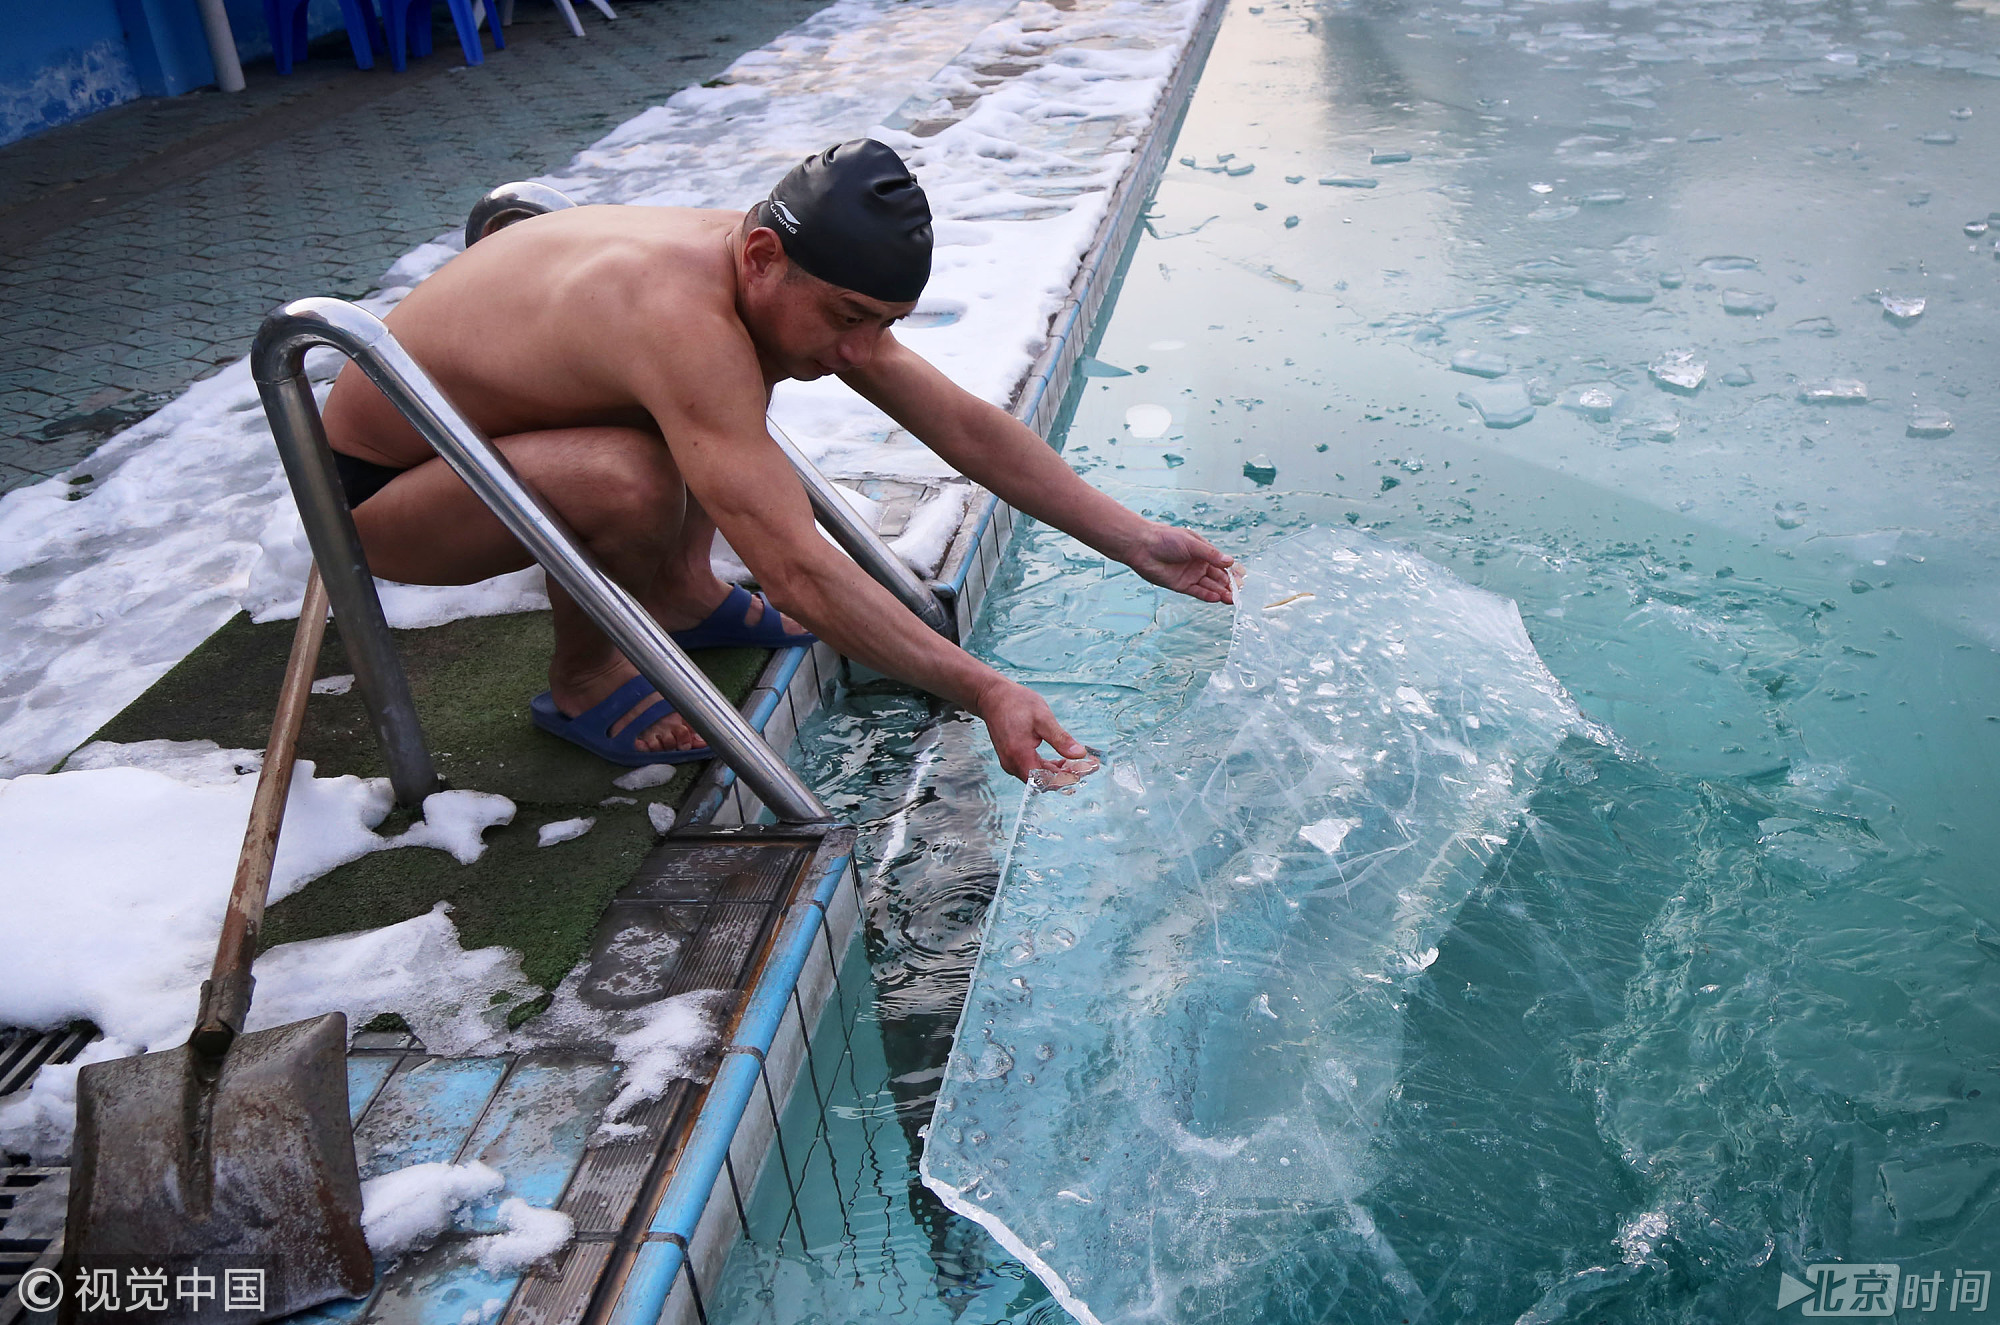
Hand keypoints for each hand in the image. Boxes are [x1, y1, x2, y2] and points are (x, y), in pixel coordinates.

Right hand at [975, 678, 1090, 781]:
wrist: (992, 697)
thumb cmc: (1015, 703)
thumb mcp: (1043, 718)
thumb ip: (1060, 739)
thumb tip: (1079, 754)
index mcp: (1019, 755)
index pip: (1047, 780)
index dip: (1068, 778)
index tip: (1087, 769)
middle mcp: (1012, 764)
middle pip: (1044, 781)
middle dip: (1067, 776)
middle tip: (1088, 766)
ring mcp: (1011, 763)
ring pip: (1039, 777)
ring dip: (1059, 773)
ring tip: (1079, 764)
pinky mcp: (1013, 759)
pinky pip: (1034, 770)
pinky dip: (1049, 768)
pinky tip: (1063, 762)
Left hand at [1122, 522, 1234, 603]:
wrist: (1142, 546)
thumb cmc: (1166, 539)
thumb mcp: (1192, 544)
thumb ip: (1211, 554)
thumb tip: (1230, 561)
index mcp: (1203, 551)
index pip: (1222, 563)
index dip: (1232, 571)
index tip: (1242, 578)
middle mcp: (1198, 564)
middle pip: (1218, 577)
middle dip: (1229, 585)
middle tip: (1239, 592)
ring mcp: (1190, 575)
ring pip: (1209, 586)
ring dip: (1220, 592)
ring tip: (1231, 599)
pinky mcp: (1180, 585)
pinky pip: (1197, 591)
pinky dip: (1207, 595)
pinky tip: (1217, 598)